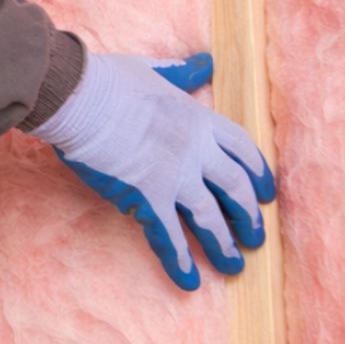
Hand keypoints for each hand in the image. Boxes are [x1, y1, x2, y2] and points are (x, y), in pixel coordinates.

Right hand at [34, 52, 276, 290]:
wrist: (78, 95)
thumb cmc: (109, 79)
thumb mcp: (155, 70)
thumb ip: (182, 73)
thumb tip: (205, 62)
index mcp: (199, 118)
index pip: (242, 150)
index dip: (258, 173)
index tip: (266, 193)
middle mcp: (195, 150)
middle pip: (234, 188)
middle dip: (248, 216)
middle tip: (255, 238)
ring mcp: (174, 175)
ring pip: (209, 217)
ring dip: (224, 245)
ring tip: (234, 266)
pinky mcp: (147, 197)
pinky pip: (169, 235)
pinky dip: (180, 260)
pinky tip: (190, 281)